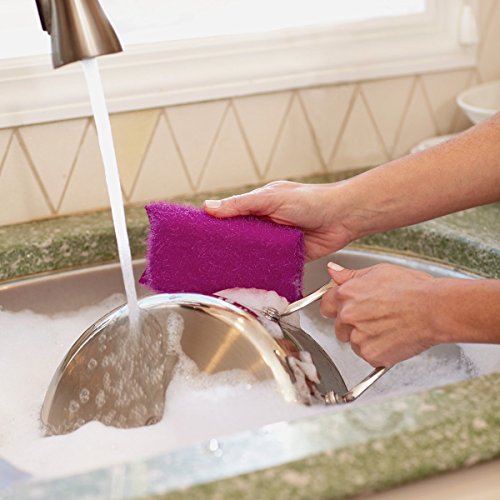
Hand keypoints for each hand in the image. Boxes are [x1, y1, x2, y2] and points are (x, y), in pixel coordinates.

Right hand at [204, 181, 353, 259]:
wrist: (344, 217)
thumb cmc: (312, 200)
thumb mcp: (272, 198)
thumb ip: (242, 204)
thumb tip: (210, 207)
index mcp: (259, 205)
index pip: (230, 214)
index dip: (214, 223)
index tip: (197, 233)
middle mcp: (266, 222)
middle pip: (239, 236)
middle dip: (225, 245)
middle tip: (207, 256)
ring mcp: (276, 240)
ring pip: (253, 252)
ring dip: (242, 258)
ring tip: (223, 269)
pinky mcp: (288, 256)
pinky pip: (270, 265)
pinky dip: (260, 270)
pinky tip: (249, 276)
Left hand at [320, 262, 436, 366]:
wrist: (433, 309)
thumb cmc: (412, 288)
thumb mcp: (378, 271)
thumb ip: (350, 275)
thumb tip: (333, 270)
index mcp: (346, 294)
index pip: (326, 304)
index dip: (337, 307)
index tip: (347, 308)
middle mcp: (347, 316)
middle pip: (339, 326)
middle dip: (353, 324)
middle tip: (376, 318)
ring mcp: (357, 337)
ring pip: (353, 341)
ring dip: (365, 338)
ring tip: (388, 327)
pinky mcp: (370, 354)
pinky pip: (367, 355)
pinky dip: (378, 351)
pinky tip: (393, 338)